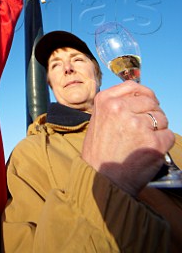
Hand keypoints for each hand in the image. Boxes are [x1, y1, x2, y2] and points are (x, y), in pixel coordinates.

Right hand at [81, 81, 174, 195]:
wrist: (102, 179)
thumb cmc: (99, 152)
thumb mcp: (98, 119)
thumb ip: (114, 105)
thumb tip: (138, 97)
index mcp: (106, 100)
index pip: (134, 86)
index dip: (144, 94)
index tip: (146, 103)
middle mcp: (120, 109)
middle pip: (151, 102)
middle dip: (152, 115)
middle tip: (144, 130)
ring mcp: (137, 125)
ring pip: (162, 118)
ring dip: (159, 129)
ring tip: (144, 142)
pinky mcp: (152, 142)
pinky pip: (168, 136)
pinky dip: (163, 144)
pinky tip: (150, 151)